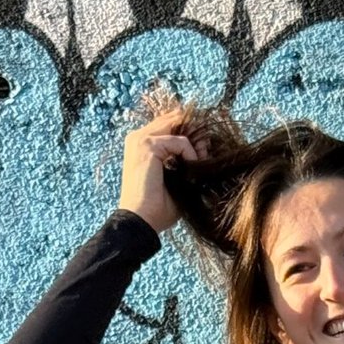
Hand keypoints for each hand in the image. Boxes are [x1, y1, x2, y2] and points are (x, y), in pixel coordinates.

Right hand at [118, 106, 214, 236]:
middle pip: (171, 121)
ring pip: (176, 129)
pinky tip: (192, 170)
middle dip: (192, 135)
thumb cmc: (157, 209)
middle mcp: (138, 139)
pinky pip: (179, 141)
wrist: (141, 221)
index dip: (187, 135)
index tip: (201, 152)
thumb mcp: (175, 181)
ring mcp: (141, 140)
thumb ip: (185, 163)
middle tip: (205, 152)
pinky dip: (190, 154)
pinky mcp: (148, 146)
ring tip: (200, 164)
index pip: (167, 127)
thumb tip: (205, 147)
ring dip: (193, 146)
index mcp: (141, 146)